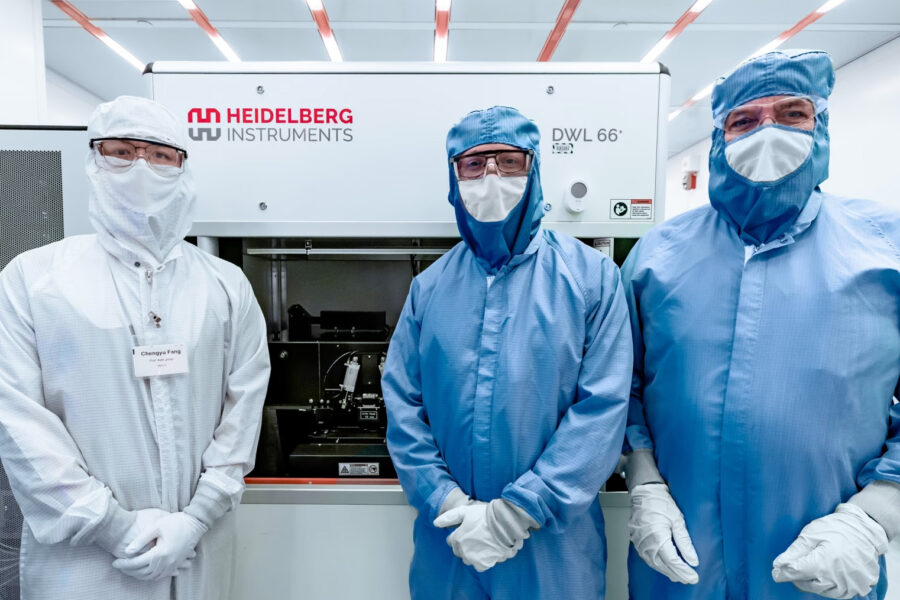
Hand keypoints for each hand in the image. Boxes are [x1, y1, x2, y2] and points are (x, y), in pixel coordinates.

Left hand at [112, 512, 207, 580]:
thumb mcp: (156, 526)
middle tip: (120, 566)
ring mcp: (173, 564)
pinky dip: (150, 576)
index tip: (114, 562)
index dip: (124, 564)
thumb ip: (141, 539)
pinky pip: (161, 576)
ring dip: (139, 575)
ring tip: (130, 569)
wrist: (196, 523)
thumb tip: (127, 551)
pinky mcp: (177, 564)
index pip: (137, 563)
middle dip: (129, 571)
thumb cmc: (176, 522)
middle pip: (143, 572)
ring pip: (152, 577)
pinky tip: (145, 572)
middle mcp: (167, 562)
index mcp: (161, 552)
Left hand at [434, 501, 520, 571]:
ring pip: (469, 559)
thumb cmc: (486, 515)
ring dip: (473, 554)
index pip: (451, 541)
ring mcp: (474, 558)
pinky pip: (480, 566)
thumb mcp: (465, 511)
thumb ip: (449, 517)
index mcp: (457, 538)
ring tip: (483, 543)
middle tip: (475, 537)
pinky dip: (483, 560)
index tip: (466, 531)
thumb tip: (435, 523)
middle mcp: (464, 551)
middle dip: (464, 545)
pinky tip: (488, 551)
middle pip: (460, 552)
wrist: (506, 523)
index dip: (458, 535)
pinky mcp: (485, 564)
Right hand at [628, 483, 698, 583]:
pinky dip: (657, 564)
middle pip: (662, 565)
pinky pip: (646, 557)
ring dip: (667, 571)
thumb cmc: (659, 502)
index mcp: (657, 536)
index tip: (693, 577)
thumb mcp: (678, 520)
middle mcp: (645, 542)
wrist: (643, 492)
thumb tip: (693, 560)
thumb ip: (685, 542)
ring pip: (653, 563)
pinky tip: (664, 565)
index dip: (683, 571)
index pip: (672, 561)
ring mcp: (638, 542)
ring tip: (679, 575)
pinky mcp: (635, 540)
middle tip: (689, 578)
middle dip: (677, 574)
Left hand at [772, 503, 887, 598]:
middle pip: (806, 584)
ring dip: (812, 581)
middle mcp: (837, 579)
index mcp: (823, 564)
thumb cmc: (836, 529)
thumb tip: (778, 565)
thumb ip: (794, 552)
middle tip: (796, 564)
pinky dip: (827, 585)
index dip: (782, 573)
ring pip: (820, 589)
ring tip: (815, 564)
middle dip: (798, 576)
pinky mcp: (857, 588)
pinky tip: (826, 572)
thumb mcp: (810, 535)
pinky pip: (835, 592)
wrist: (865, 531)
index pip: (795, 574)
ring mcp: (849, 586)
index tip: (775, 572)